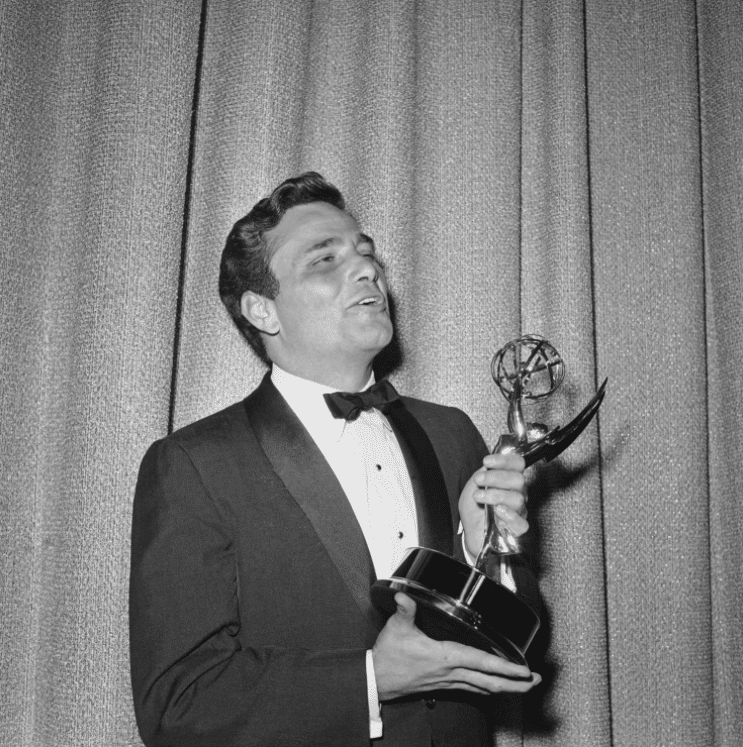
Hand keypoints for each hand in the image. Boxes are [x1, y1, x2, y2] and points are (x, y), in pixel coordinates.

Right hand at [372, 592, 540, 700]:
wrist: (377, 681)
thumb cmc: (389, 656)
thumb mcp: (397, 629)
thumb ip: (404, 610)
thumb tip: (404, 595)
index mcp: (445, 657)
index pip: (481, 663)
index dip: (504, 668)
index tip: (523, 670)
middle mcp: (451, 672)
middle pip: (490, 682)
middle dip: (515, 684)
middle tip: (535, 681)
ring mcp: (449, 681)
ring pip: (484, 688)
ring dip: (506, 687)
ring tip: (523, 685)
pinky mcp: (443, 684)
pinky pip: (472, 688)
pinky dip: (488, 688)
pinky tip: (494, 686)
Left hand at [459, 452, 527, 558]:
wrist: (471, 533)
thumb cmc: (475, 509)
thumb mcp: (472, 488)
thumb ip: (481, 476)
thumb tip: (487, 468)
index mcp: (509, 481)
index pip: (517, 464)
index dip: (504, 460)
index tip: (486, 461)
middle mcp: (517, 494)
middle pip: (518, 479)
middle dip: (496, 477)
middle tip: (478, 480)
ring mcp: (518, 512)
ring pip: (518, 499)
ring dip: (495, 495)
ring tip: (478, 497)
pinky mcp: (516, 530)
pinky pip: (521, 523)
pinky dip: (509, 515)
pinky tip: (497, 510)